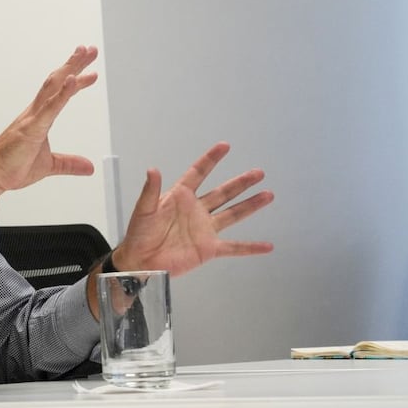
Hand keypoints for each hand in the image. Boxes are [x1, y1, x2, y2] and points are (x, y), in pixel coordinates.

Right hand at [0, 46, 98, 244]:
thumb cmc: (10, 167)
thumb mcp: (48, 165)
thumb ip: (69, 163)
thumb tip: (88, 167)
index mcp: (37, 118)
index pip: (59, 93)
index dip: (75, 82)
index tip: (89, 73)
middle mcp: (34, 112)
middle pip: (56, 81)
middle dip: (74, 64)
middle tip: (89, 50)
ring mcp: (32, 118)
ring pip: (53, 87)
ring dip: (69, 69)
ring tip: (83, 54)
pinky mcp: (31, 128)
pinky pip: (50, 108)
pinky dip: (62, 93)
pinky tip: (73, 80)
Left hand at [111, 142, 273, 275]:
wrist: (140, 261)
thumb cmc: (139, 234)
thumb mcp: (143, 210)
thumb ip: (150, 191)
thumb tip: (153, 169)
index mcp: (180, 197)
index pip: (198, 173)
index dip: (211, 159)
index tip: (224, 146)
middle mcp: (196, 210)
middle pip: (223, 192)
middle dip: (241, 182)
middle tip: (258, 172)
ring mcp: (204, 229)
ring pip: (233, 214)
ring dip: (250, 205)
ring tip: (268, 194)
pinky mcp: (208, 248)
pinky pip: (233, 247)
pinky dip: (250, 248)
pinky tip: (267, 246)